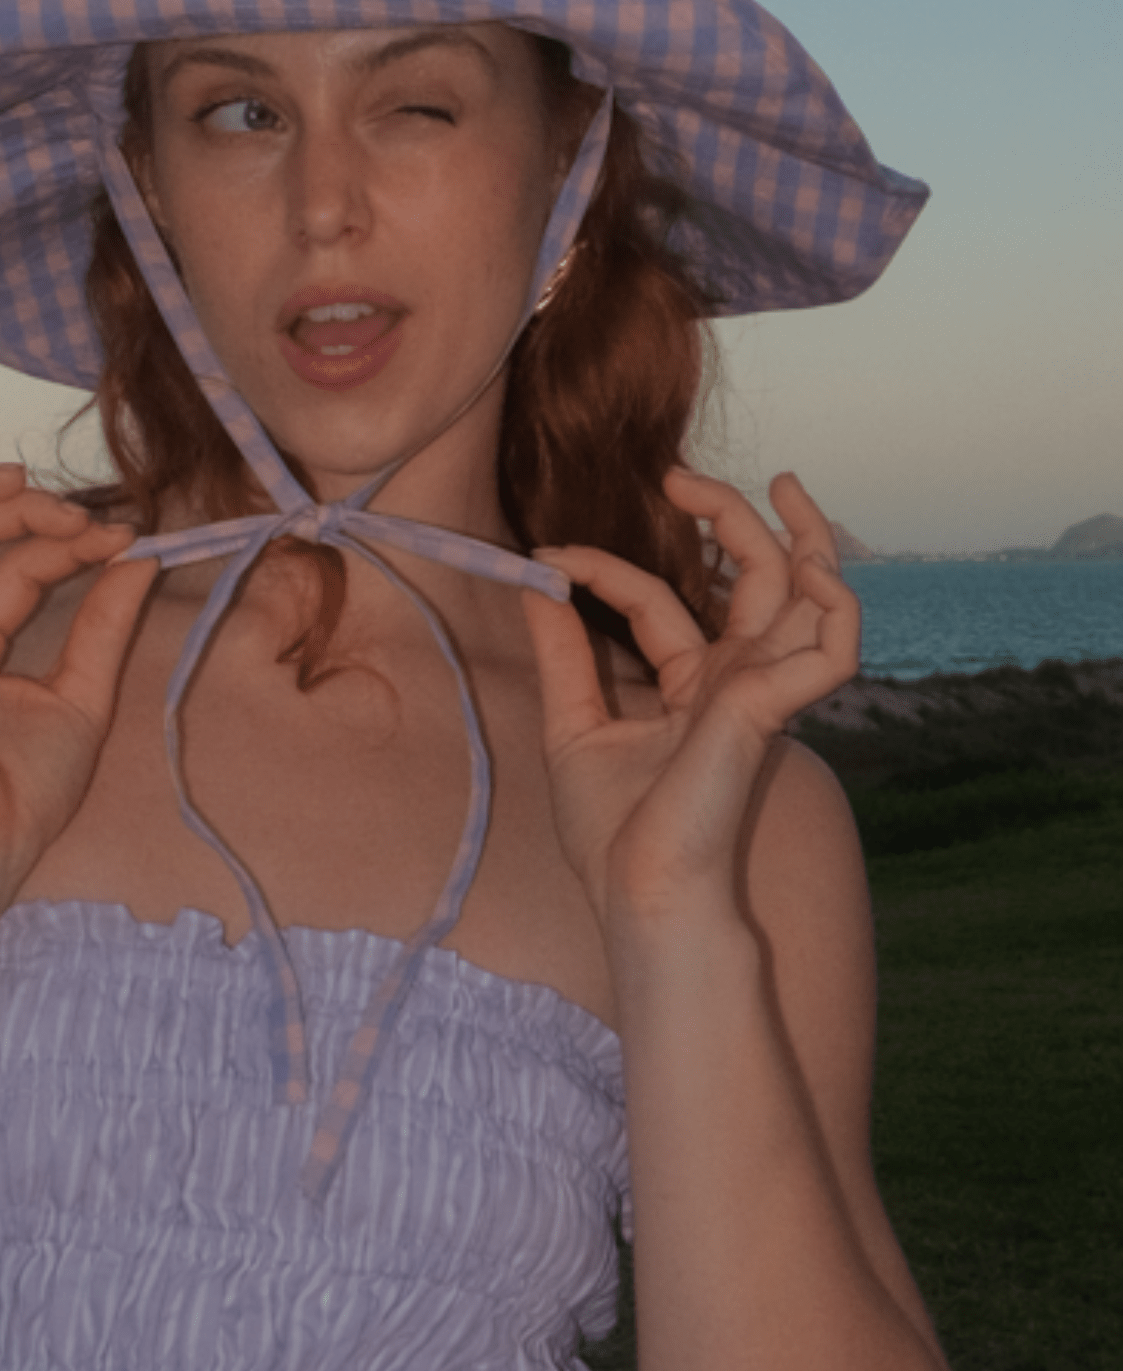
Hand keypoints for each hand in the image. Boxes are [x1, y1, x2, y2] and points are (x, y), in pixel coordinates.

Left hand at [521, 471, 858, 929]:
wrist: (639, 895)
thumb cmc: (613, 836)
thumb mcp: (573, 726)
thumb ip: (564, 654)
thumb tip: (536, 581)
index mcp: (691, 689)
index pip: (661, 606)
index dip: (606, 572)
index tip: (547, 557)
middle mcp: (734, 684)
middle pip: (757, 581)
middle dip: (732, 518)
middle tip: (683, 474)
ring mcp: (761, 693)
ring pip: (811, 597)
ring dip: (807, 535)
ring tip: (784, 482)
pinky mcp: (772, 708)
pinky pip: (833, 647)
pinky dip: (833, 602)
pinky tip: (808, 568)